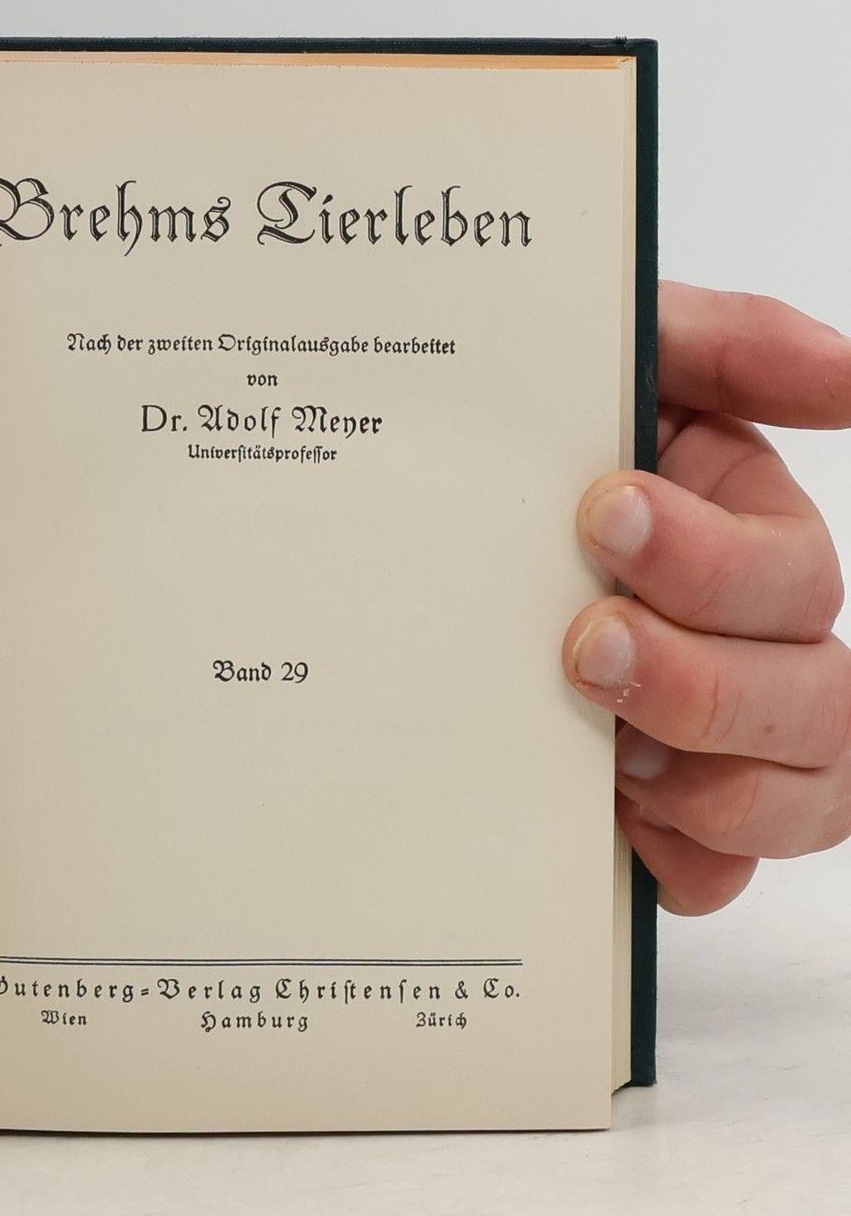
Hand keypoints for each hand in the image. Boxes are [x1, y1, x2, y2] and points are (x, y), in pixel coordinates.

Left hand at [564, 283, 850, 912]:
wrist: (405, 508)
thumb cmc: (517, 433)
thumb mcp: (611, 354)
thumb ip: (725, 343)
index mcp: (745, 529)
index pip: (791, 572)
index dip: (711, 560)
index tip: (600, 515)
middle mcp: (752, 637)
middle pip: (817, 697)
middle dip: (702, 680)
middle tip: (585, 647)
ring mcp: (717, 734)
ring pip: (805, 795)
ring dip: (714, 785)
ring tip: (606, 753)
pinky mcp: (664, 811)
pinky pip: (721, 871)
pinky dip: (685, 862)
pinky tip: (619, 827)